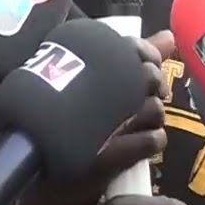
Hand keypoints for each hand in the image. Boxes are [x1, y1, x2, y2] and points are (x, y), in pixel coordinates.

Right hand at [50, 31, 173, 204]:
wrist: (35, 169)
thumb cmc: (67, 122)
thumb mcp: (96, 84)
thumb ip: (132, 57)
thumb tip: (168, 35)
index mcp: (85, 69)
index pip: (130, 46)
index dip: (146, 54)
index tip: (145, 66)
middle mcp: (93, 94)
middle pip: (146, 78)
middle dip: (152, 88)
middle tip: (141, 99)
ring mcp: (102, 127)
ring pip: (153, 110)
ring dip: (152, 118)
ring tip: (137, 123)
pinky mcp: (107, 158)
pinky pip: (152, 141)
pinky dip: (153, 141)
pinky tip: (140, 143)